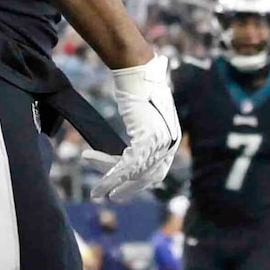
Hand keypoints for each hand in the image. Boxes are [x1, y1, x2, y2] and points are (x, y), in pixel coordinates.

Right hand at [84, 55, 177, 201]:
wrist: (138, 72)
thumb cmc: (137, 91)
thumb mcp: (144, 118)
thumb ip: (145, 135)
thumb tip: (134, 149)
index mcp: (172, 140)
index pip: (159, 171)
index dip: (141, 182)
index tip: (126, 188)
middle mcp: (170, 144)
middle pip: (148, 175)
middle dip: (129, 189)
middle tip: (113, 197)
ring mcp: (160, 142)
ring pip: (134, 171)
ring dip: (112, 181)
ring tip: (97, 191)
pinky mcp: (146, 138)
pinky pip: (127, 165)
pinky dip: (112, 176)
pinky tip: (101, 184)